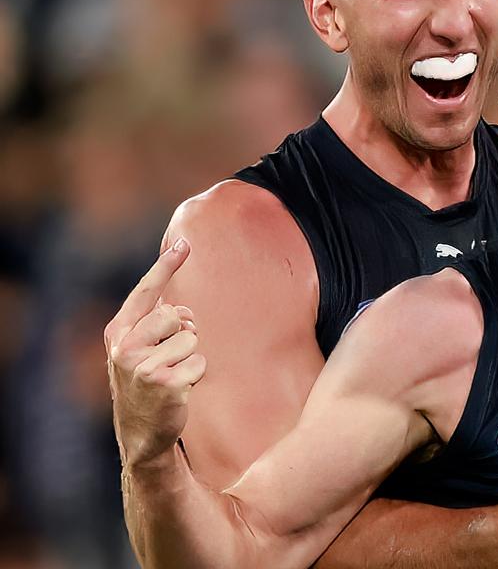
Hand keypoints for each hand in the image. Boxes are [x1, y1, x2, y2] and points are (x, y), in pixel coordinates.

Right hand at [105, 239, 205, 470]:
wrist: (141, 435)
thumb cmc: (146, 384)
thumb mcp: (140, 351)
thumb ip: (156, 324)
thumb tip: (184, 310)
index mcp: (118, 333)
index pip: (146, 291)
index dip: (167, 265)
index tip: (185, 242)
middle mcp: (124, 346)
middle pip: (176, 314)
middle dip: (183, 333)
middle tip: (169, 357)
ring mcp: (142, 366)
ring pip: (192, 339)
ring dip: (190, 357)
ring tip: (172, 376)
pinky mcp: (165, 383)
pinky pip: (200, 363)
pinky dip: (196, 375)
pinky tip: (179, 391)